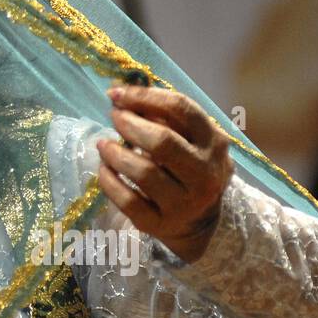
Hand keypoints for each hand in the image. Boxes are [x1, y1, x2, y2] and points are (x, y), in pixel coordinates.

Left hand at [94, 85, 234, 263]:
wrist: (200, 222)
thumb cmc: (188, 167)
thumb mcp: (188, 139)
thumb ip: (162, 116)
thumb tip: (123, 95)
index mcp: (214, 143)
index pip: (181, 109)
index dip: (145, 96)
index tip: (117, 93)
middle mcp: (205, 173)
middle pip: (163, 141)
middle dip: (130, 124)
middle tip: (113, 116)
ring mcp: (185, 203)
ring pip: (144, 172)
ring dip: (116, 153)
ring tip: (103, 144)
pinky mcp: (161, 224)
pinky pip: (128, 201)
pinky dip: (110, 182)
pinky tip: (104, 169)